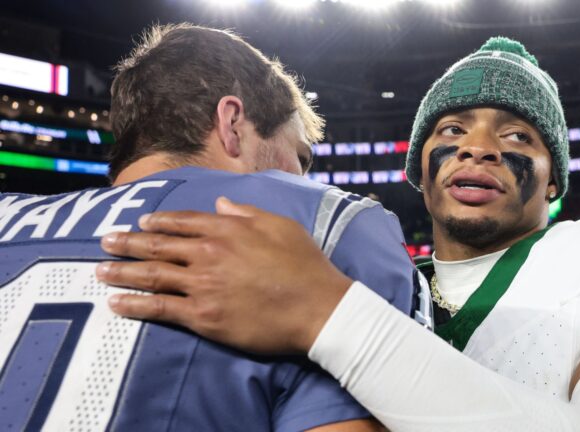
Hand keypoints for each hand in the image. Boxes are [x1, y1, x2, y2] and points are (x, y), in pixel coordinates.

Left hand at [96, 197, 352, 353]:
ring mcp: (202, 285)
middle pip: (158, 246)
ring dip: (122, 271)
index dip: (159, 222)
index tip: (141, 224)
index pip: (183, 221)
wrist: (317, 307)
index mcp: (227, 229)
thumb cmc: (305, 265)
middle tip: (106, 242)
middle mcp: (209, 253)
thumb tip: (222, 203)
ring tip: (99, 270)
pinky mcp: (202, 316)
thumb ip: (247, 213)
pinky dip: (134, 304)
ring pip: (152, 275)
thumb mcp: (282, 226)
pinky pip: (160, 308)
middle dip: (127, 243)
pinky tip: (116, 303)